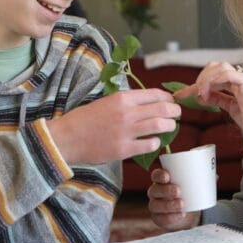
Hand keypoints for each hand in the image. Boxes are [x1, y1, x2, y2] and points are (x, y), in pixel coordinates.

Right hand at [48, 88, 180, 164]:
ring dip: (170, 126)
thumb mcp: (106, 101)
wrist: (66, 138)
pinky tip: (153, 142)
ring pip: (160, 125)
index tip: (171, 101)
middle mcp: (126, 112)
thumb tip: (148, 102)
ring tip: (170, 127)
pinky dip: (156, 142)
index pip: (155, 94)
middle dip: (175, 111)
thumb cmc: (84, 119)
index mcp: (122, 98)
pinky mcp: (123, 149)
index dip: (168, 97)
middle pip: (163, 108)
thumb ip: (126, 102)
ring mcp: (126, 131)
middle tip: (176, 114)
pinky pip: (150, 144)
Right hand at [147, 168, 200, 230]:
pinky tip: (179, 216)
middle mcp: (155, 192)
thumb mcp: (192, 186)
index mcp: (161, 181)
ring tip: (182, 205)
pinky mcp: (158, 218)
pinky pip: (161, 219)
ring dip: (168, 205)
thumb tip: (215, 176)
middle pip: (155, 190)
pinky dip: (170, 218)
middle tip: (179, 191)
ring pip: (156, 205)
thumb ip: (202, 179)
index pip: (156, 175)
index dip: (159, 175)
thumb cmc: (186, 194)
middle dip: (166, 190)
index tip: (168, 176)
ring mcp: (155, 206)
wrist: (185, 213)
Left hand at [175, 62, 242, 157]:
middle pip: (214, 66)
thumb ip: (217, 99)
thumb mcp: (230, 108)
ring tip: (200, 93)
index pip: (211, 76)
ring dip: (205, 79)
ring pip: (219, 67)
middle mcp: (238, 79)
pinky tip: (207, 93)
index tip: (179, 94)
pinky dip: (214, 81)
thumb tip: (201, 96)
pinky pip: (228, 74)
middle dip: (199, 78)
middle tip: (190, 93)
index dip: (194, 84)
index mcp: (234, 84)